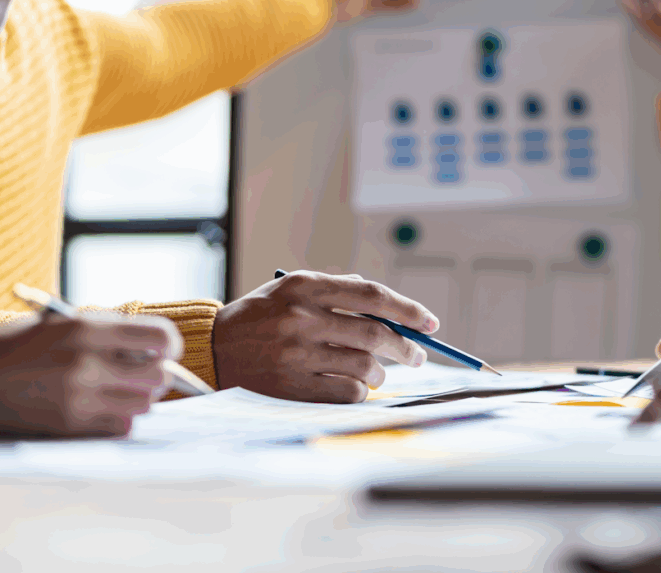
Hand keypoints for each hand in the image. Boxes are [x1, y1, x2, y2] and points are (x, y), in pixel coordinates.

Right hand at [0, 312, 181, 437]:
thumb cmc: (19, 348)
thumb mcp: (61, 325)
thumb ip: (108, 332)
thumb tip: (157, 347)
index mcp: (86, 328)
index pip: (159, 336)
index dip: (169, 346)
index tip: (166, 351)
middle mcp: (85, 361)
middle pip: (158, 375)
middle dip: (156, 376)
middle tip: (143, 375)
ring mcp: (78, 395)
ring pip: (144, 403)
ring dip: (138, 399)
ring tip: (118, 392)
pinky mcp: (69, 423)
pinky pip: (123, 426)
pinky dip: (120, 419)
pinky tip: (102, 409)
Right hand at [212, 271, 438, 402]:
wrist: (212, 350)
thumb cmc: (262, 318)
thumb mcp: (290, 289)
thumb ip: (337, 290)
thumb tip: (391, 306)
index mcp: (304, 286)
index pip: (372, 295)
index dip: (408, 309)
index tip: (429, 322)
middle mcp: (301, 318)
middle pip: (376, 334)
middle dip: (406, 347)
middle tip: (418, 354)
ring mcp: (296, 354)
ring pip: (365, 366)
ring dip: (381, 372)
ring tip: (377, 371)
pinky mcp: (291, 387)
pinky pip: (347, 392)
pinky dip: (360, 390)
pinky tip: (354, 385)